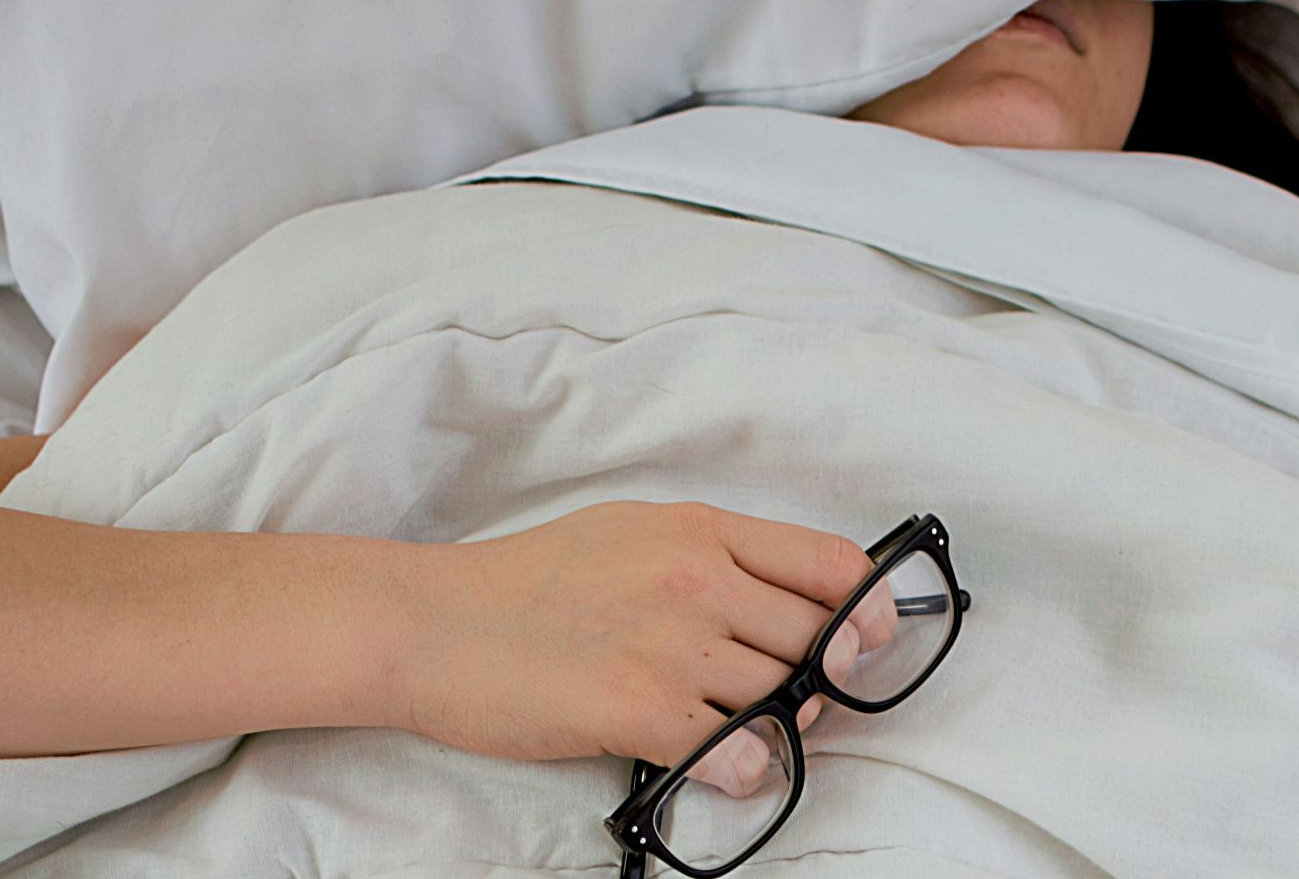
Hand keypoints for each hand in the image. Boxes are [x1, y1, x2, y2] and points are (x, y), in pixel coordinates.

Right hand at [392, 500, 894, 794]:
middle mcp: (695, 577)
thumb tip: (789, 601)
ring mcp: (669, 643)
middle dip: (822, 679)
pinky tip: (719, 763)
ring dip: (780, 726)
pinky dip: (743, 768)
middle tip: (796, 700)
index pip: (830, 563)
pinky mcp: (637, 707)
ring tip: (743, 732)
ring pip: (782, 696)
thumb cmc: (526, 582)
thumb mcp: (630, 532)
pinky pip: (737, 750)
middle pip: (817, 639)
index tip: (868, 641)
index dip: (868, 610)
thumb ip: (712, 558)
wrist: (431, 623)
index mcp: (699, 529)